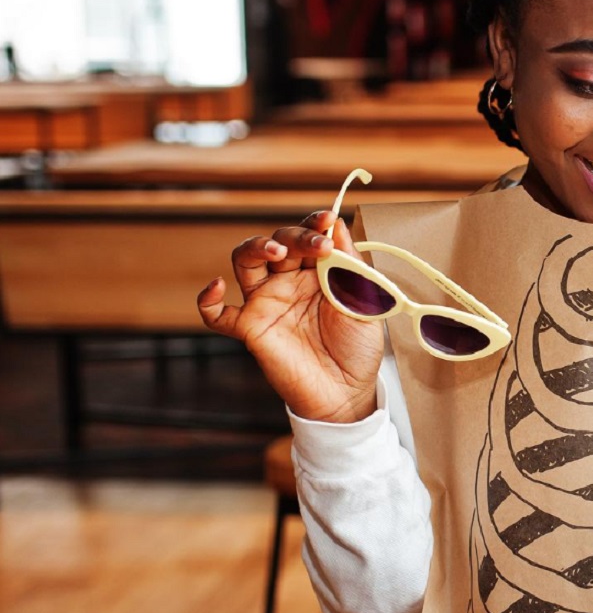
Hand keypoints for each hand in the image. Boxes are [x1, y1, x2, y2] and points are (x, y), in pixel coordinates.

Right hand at [196, 210, 383, 422]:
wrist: (347, 391)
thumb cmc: (358, 347)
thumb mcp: (364, 302)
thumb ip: (351, 267)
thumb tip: (339, 226)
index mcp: (318, 270)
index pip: (309, 235)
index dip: (315, 224)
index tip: (328, 220)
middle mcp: (289, 280)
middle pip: (278, 242)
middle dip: (296, 236)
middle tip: (318, 246)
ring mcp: (267, 302)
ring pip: (246, 262)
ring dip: (256, 247)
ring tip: (277, 250)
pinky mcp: (250, 328)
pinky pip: (217, 314)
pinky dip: (207, 300)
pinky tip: (216, 287)